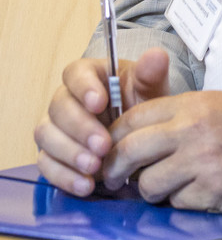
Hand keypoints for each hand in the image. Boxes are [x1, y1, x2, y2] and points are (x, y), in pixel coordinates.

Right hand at [36, 49, 170, 195]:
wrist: (145, 138)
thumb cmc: (145, 107)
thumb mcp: (153, 91)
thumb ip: (151, 75)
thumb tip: (156, 55)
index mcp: (91, 76)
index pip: (75, 73)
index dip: (83, 87)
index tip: (99, 102)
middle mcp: (67, 99)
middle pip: (58, 108)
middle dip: (80, 128)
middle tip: (103, 145)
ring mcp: (57, 127)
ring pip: (46, 136)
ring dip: (69, 153)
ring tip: (95, 166)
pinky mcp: (53, 154)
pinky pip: (47, 164)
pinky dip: (63, 175)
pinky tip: (85, 184)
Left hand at [100, 91, 221, 210]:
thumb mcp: (213, 102)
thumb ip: (174, 115)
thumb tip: (132, 137)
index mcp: (190, 106)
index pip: (129, 120)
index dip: (111, 138)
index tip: (108, 150)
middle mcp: (191, 132)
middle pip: (127, 153)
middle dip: (113, 169)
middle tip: (113, 178)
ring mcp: (201, 164)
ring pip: (148, 184)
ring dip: (150, 189)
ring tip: (166, 185)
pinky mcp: (212, 193)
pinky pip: (176, 202)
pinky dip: (181, 200)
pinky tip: (197, 191)